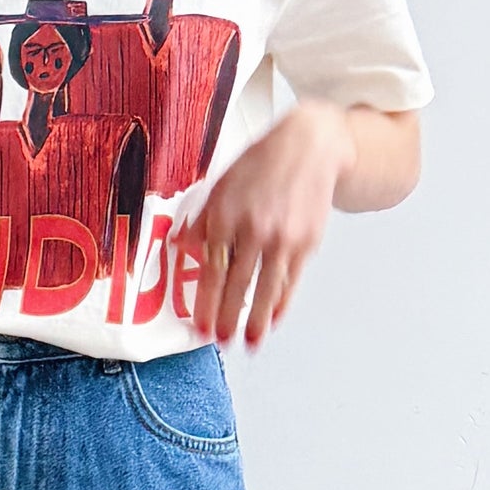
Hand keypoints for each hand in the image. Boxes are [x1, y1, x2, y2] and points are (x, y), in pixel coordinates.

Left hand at [172, 102, 358, 345]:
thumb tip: (180, 247)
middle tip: (222, 341)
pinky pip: (292, 280)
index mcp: (226, 215)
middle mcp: (254, 229)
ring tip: (250, 343)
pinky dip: (282, 302)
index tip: (201, 326)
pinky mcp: (307, 242)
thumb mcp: (221, 185)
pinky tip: (274, 318)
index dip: (207, 303)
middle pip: (238, 285)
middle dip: (229, 318)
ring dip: (257, 321)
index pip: (212, 270)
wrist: (309, 146)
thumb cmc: (261, 164)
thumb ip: (201, 220)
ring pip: (267, 288)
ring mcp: (283, 237)